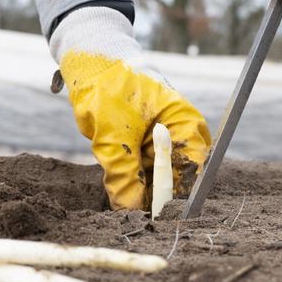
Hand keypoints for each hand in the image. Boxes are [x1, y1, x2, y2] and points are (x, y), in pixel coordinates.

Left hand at [59, 51, 210, 210]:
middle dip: (152, 194)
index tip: (155, 214)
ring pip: (154, 177)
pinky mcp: (144, 145)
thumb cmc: (109, 90)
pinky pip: (141, 171)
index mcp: (185, 124)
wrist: (91, 67)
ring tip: (119, 191)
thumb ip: (124, 174)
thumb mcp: (113, 135)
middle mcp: (179, 134)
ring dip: (138, 187)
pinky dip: (128, 178)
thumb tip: (130, 208)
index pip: (191, 169)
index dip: (174, 194)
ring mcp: (161, 141)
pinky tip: (116, 181)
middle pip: (174, 176)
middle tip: (132, 209)